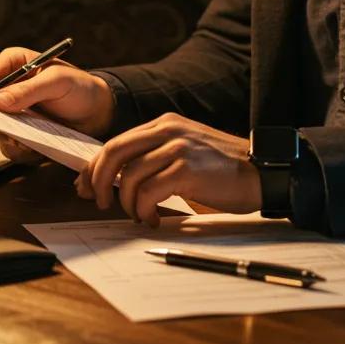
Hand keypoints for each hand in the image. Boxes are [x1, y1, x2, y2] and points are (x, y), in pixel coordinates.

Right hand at [0, 46, 116, 161]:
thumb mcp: (59, 82)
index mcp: (15, 64)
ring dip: (7, 136)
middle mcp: (9, 88)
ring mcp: (12, 112)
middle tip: (7, 129)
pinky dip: (19, 148)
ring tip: (28, 137)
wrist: (96, 113)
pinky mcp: (18, 131)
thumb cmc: (80, 88)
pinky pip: (7, 145)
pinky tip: (36, 145)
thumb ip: (30, 89)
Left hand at [75, 112, 261, 226]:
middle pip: (113, 153)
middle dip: (98, 182)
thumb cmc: (221, 170)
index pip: (116, 142)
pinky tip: (153, 219)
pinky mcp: (187, 168)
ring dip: (127, 203)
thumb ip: (153, 157)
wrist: (260, 172)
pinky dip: (144, 210)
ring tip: (139, 215)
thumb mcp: (183, 152)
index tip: (84, 186)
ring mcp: (178, 147)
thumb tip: (116, 180)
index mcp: (164, 123)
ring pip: (129, 176)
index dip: (94, 167)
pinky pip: (149, 192)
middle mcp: (168, 129)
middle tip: (99, 203)